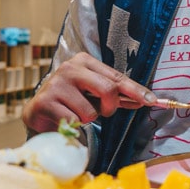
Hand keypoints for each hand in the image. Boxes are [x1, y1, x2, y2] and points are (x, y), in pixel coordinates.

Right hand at [21, 52, 156, 133]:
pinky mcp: (45, 102)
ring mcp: (56, 84)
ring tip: (75, 114)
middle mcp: (70, 68)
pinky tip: (63, 120)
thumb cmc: (70, 102)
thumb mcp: (93, 94)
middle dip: (110, 107)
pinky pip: (74, 121)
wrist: (38, 113)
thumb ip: (115, 96)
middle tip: (104, 112)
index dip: (135, 90)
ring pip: (90, 111)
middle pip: (107, 89)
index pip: (116, 77)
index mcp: (84, 61)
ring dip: (87, 119)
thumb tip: (143, 99)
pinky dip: (73, 127)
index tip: (151, 100)